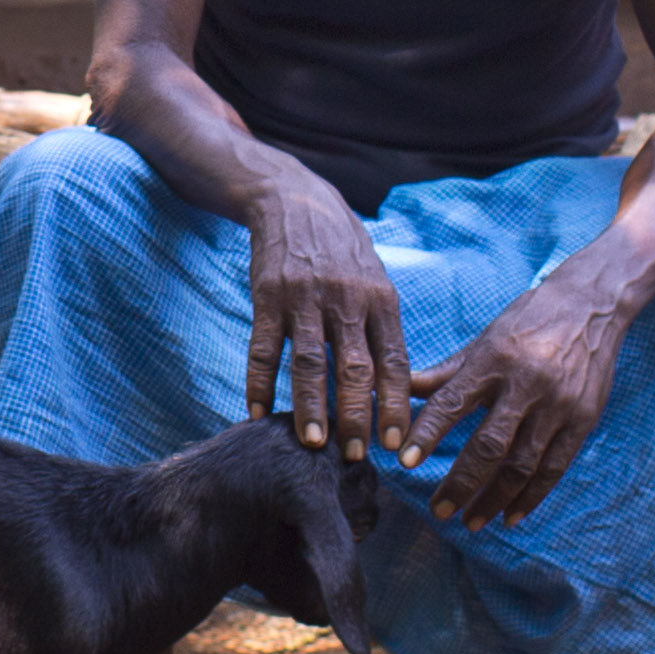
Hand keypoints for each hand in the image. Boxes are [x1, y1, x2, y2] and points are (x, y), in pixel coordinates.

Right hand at [240, 178, 411, 457]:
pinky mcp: (268, 294)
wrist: (294, 198)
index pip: (393, 361)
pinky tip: (257, 411)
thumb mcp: (374, 279)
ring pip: (309, 362)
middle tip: (354, 456)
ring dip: (310, 406)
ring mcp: (305, 296)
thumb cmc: (342, 250)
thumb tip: (397, 389)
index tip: (397, 444)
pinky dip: (259, 382)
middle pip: (354, 367)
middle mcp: (346, 298)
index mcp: (380, 298)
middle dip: (355, 416)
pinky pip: (263, 347)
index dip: (395, 405)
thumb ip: (382, 328)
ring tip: (313, 443)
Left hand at [402, 271, 633, 531]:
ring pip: (522, 465)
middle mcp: (526, 385)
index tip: (405, 463)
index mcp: (493, 360)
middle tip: (438, 510)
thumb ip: (445, 372)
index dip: (427, 434)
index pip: (452, 403)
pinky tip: (511, 516)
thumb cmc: (527, 321)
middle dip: (461, 483)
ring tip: (471, 521)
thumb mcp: (484, 340)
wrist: (592, 305)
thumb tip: (400, 390)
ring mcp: (558, 405)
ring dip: (494, 499)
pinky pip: (554, 468)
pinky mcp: (582, 420)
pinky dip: (532, 497)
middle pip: (489, 446)